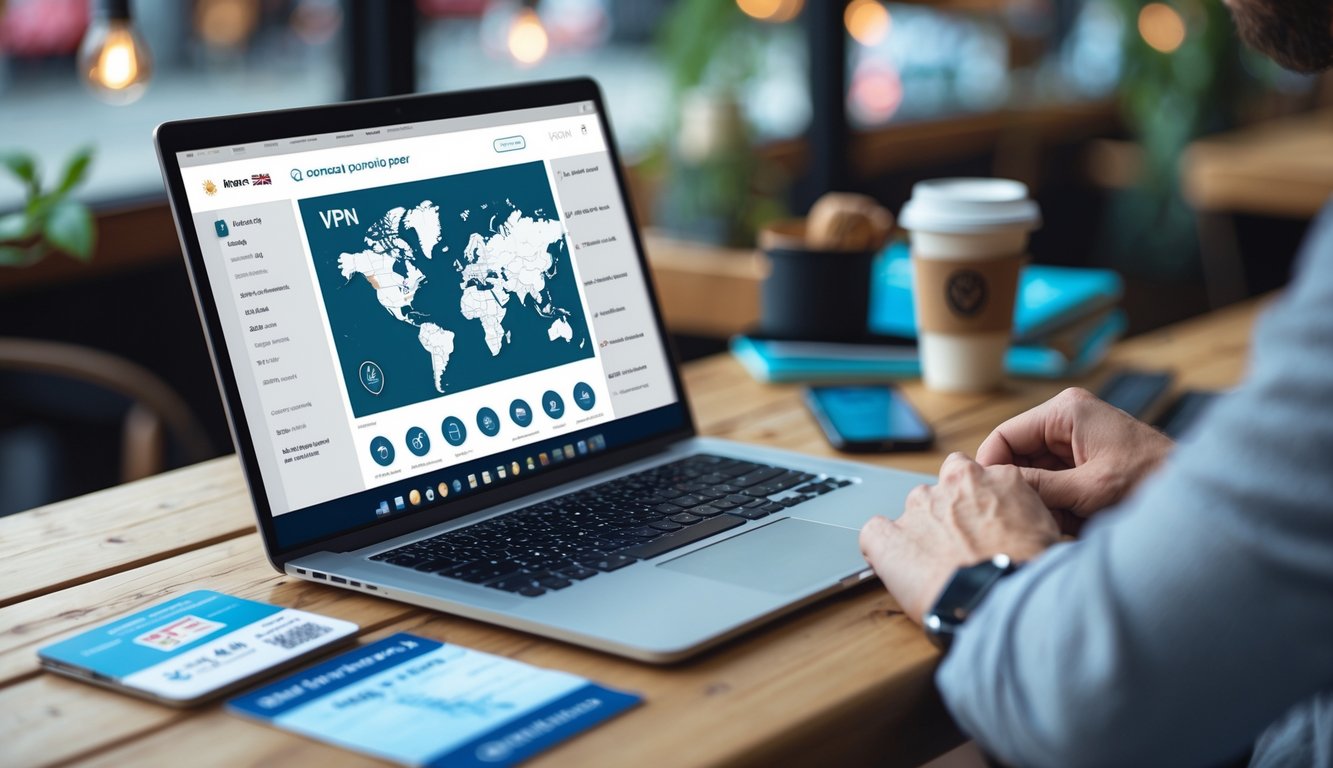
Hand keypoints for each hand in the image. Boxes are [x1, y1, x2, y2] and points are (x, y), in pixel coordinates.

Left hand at [859, 453, 1059, 623]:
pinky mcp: (889, 538)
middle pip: (939, 489)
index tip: (977, 520)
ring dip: (920, 531)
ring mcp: (917, 509)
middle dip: (945, 513)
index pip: (971, 472)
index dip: (973, 499)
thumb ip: (1020, 510)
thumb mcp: (1045, 528)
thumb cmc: (1031, 570)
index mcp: (993, 478)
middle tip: (959, 547)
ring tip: (935, 567)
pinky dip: (882, 546)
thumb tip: (1014, 521)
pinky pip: (875, 532)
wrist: (1002, 598)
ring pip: (912, 510)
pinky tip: (897, 566)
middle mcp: (951, 486)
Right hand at [975, 387, 1173, 524]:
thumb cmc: (1150, 480)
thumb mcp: (1088, 488)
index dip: (991, 467)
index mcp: (1064, 412)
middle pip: (1018, 455)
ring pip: (1035, 471)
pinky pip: (1055, 480)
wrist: (1194, 495)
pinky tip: (1073, 522)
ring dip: (1042, 499)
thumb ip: (1039, 486)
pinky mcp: (1085, 457)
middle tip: (1026, 518)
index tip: (986, 500)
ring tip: (1058, 523)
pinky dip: (1058, 502)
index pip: (1004, 436)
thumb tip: (996, 488)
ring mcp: (1075, 438)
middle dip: (1022, 487)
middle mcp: (1066, 419)